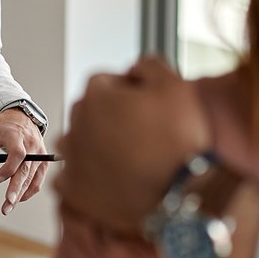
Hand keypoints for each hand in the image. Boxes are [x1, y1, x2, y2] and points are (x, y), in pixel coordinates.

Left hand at [0, 107, 49, 214]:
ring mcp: (39, 152)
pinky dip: (30, 190)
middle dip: (17, 188)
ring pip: (33, 176)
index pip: (18, 153)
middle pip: (26, 168)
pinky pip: (39, 178)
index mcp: (16, 136)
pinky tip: (19, 198)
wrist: (22, 116)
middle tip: (8, 204)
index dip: (10, 167)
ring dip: (22, 193)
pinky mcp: (43, 160)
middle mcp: (31, 144)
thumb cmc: (2, 126)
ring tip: (9, 207)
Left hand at [54, 56, 209, 235]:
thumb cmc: (181, 139)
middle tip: (140, 133)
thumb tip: (135, 70)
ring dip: (96, 145)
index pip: (103, 83)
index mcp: (96, 97)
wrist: (185, 189)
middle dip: (109, 117)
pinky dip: (88, 176)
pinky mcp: (74, 191)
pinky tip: (114, 179)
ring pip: (78, 143)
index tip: (142, 106)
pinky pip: (72, 176)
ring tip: (128, 158)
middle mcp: (76, 126)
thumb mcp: (173, 83)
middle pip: (88, 112)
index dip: (126, 92)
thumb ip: (148, 65)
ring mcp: (73, 160)